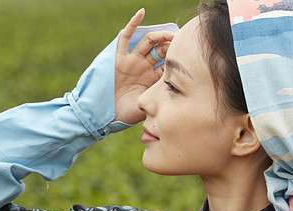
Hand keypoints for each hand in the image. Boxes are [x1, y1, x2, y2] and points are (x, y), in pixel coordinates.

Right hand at [113, 9, 174, 124]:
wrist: (103, 115)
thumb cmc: (124, 114)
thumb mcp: (146, 109)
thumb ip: (158, 104)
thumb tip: (176, 107)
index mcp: (152, 78)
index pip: (168, 64)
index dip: (177, 59)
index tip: (188, 57)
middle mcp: (143, 67)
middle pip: (161, 50)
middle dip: (171, 46)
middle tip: (181, 43)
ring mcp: (132, 60)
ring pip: (148, 42)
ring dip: (160, 35)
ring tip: (170, 34)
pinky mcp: (119, 57)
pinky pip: (126, 37)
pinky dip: (133, 24)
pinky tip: (141, 13)